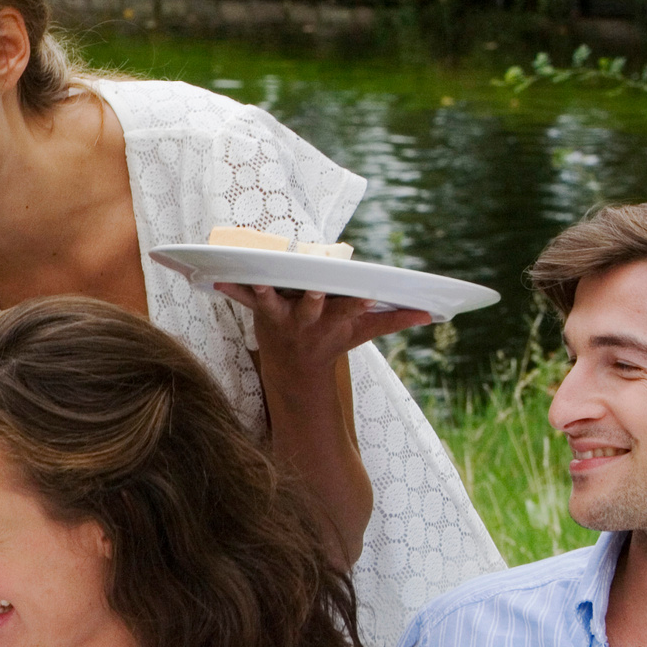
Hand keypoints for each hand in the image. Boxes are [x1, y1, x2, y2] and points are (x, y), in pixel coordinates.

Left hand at [214, 283, 430, 383]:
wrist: (296, 369)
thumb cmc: (333, 342)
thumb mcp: (362, 332)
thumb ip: (394, 321)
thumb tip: (429, 314)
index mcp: (335, 320)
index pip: (350, 310)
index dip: (357, 304)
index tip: (366, 297)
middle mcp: (308, 320)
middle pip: (311, 306)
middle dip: (313, 299)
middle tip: (314, 288)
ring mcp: (283, 318)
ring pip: (273, 303)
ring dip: (265, 292)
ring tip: (258, 280)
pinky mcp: (261, 314)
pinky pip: (244, 299)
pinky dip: (231, 289)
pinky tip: (216, 277)